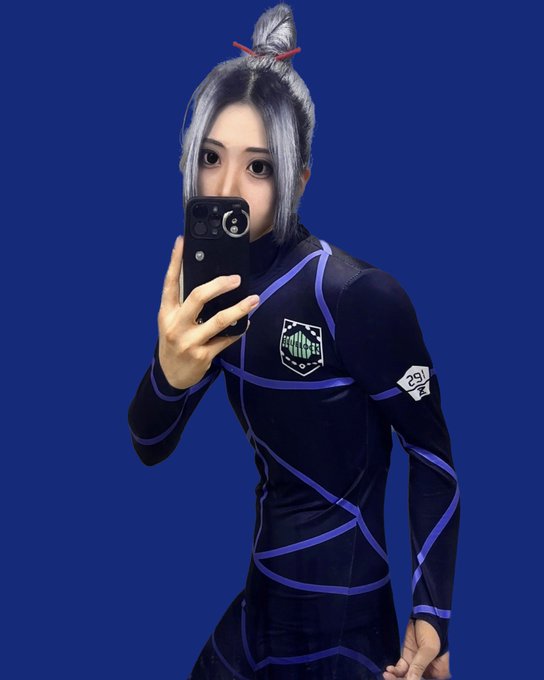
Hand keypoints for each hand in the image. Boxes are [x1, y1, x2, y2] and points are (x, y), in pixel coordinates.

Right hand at [157, 235, 259, 388]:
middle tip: (236, 278)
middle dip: (219, 284)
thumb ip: (183, 303)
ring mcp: (189, 342)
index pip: (169, 282)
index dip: (175, 261)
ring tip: (254, 299)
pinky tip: (247, 323)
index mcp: (166, 312)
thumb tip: (207, 280)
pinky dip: (239, 330)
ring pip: (219, 320)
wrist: (171, 377)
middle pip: (198, 297)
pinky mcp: (202, 356)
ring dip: (240, 308)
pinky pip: (226, 339)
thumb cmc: (175, 342)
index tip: (182, 242)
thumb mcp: (171, 321)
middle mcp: (175, 325)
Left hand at [383, 619, 449, 679]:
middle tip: (391, 679)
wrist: (424, 616)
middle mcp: (428, 673)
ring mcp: (416, 666)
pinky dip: (394, 671)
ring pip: (405, 678)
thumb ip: (419, 667)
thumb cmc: (432, 633)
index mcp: (439, 674)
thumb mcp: (427, 650)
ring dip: (395, 678)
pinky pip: (400, 670)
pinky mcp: (407, 660)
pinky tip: (389, 670)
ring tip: (387, 675)